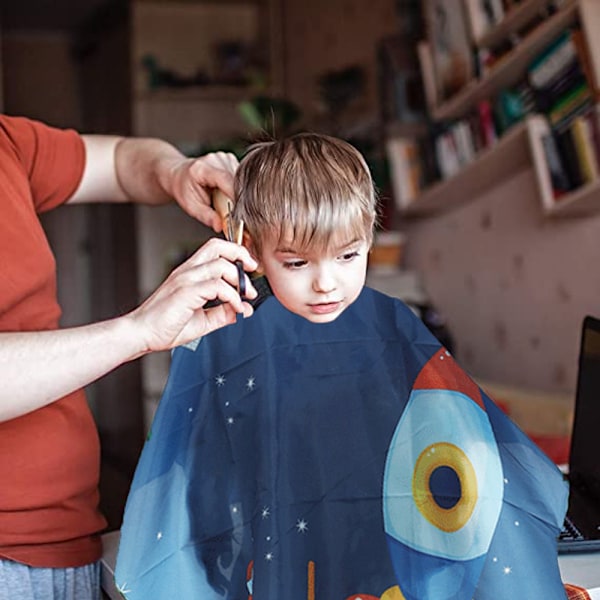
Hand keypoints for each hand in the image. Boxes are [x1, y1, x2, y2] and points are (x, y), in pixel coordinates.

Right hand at [126, 238, 257, 353]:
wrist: (141, 335)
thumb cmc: (165, 326)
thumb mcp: (202, 320)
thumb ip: (222, 313)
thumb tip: (243, 310)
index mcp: (190, 273)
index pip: (215, 249)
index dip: (236, 253)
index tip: (250, 268)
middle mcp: (187, 271)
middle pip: (217, 246)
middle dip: (241, 254)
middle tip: (253, 270)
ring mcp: (185, 280)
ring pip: (220, 265)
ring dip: (240, 280)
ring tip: (246, 296)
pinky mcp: (185, 292)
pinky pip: (216, 286)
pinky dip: (232, 296)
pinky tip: (235, 307)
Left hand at [167, 151, 238, 231]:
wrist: (179, 174)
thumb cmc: (183, 188)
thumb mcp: (190, 206)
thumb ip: (206, 216)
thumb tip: (220, 226)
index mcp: (203, 168)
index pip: (227, 180)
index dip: (235, 197)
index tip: (239, 213)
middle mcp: (216, 159)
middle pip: (236, 181)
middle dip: (237, 199)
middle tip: (228, 212)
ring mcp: (225, 158)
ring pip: (242, 181)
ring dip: (237, 194)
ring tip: (222, 200)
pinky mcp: (231, 161)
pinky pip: (242, 179)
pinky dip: (237, 189)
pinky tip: (225, 192)